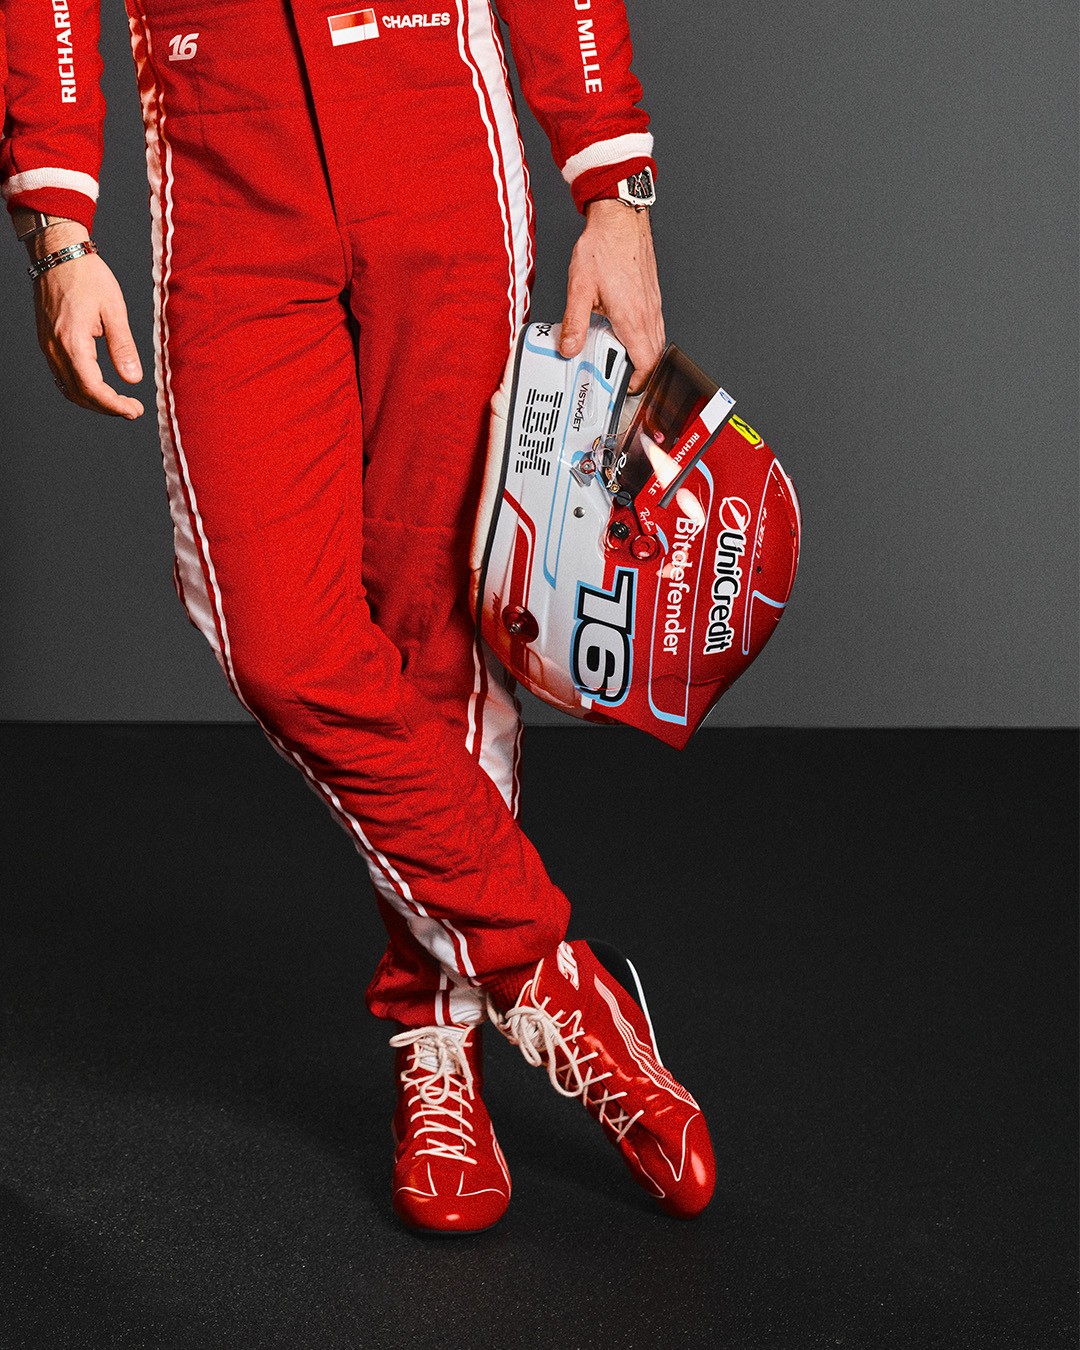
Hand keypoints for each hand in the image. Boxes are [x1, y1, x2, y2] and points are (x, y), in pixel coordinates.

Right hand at [30, 222, 143, 418]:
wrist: (57, 253)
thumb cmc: (86, 275)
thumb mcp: (114, 309)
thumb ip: (123, 346)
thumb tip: (134, 379)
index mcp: (72, 341)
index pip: (92, 389)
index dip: (114, 405)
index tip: (134, 410)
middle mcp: (55, 348)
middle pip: (79, 394)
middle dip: (107, 408)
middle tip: (132, 409)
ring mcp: (48, 346)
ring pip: (68, 388)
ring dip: (94, 401)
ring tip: (119, 402)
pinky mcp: (48, 342)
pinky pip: (61, 376)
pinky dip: (81, 389)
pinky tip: (99, 388)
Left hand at [559, 198, 664, 393]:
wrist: (619, 219)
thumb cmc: (603, 247)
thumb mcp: (579, 288)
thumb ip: (574, 322)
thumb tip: (568, 349)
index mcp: (632, 317)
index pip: (646, 363)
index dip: (637, 381)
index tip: (622, 388)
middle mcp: (648, 313)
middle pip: (654, 356)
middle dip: (639, 372)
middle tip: (616, 377)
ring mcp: (653, 304)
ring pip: (655, 341)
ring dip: (640, 354)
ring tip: (616, 356)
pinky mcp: (651, 296)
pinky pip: (653, 326)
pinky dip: (641, 337)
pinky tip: (621, 331)